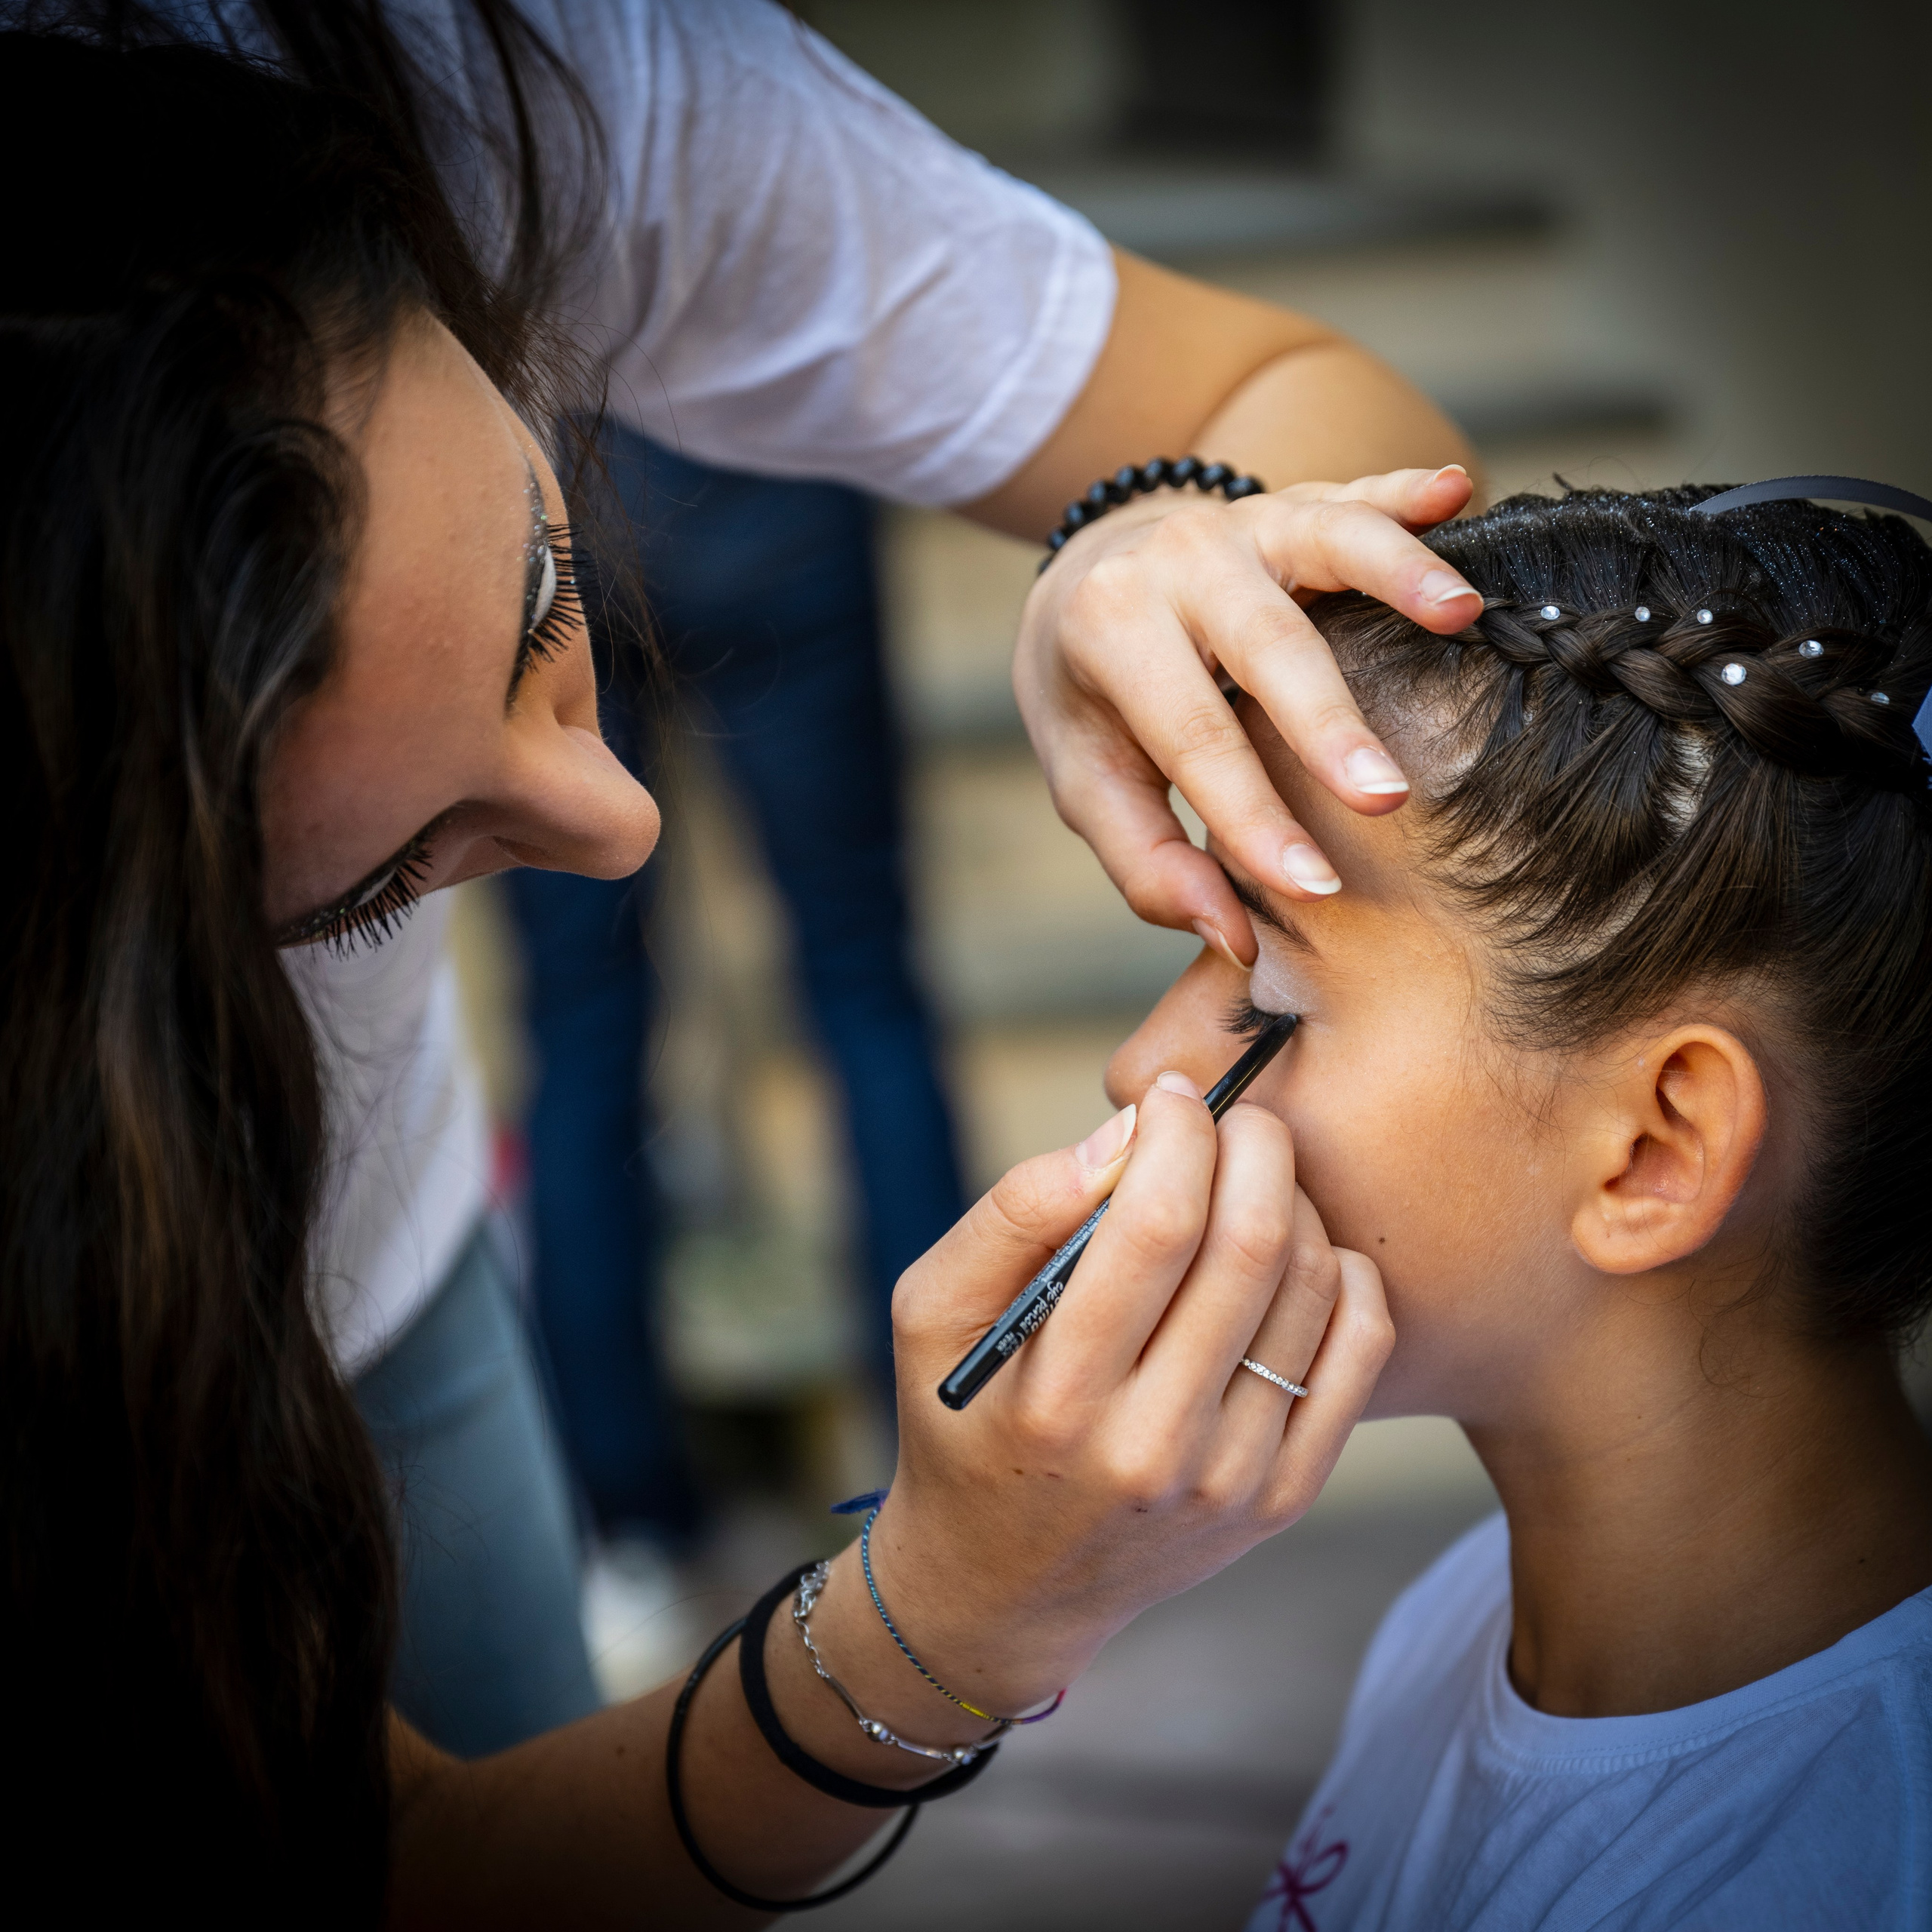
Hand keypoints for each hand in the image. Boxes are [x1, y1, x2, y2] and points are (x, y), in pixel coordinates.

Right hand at [802, 1075, 1391, 1739]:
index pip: (1157, 1228)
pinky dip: (1344, 1277)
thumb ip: (1012, 1216)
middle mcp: (1153, 1447)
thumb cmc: (961, 1421)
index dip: (1178, 1135)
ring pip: (1312, 1290)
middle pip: (1251, 1248)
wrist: (1004, 1584)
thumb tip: (1121, 1140)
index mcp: (1059, 1396)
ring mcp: (1229, 1481)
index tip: (1168, 1098)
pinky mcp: (1282, 1499)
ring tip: (1253, 1185)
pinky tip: (1300, 1254)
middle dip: (1253, 1147)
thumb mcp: (931, 1315)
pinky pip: (1356, 1356)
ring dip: (1296, 1203)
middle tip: (1233, 1118)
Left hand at [1012, 466, 1480, 962]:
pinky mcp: (1296, 504)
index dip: (1251, 817)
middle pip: (1265, 641)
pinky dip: (1409, 491)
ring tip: (1461, 614)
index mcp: (1113, 629)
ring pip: (1326, 538)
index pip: (1192, 736)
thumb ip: (1148, 864)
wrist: (1086, 580)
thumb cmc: (1096, 700)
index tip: (1314, 887)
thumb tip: (1234, 937)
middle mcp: (1178, 562)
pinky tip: (1458, 490)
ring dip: (1397, 573)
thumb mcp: (1089, 783)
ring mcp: (1243, 521)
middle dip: (1327, 721)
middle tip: (1386, 796)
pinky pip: (1358, 493)